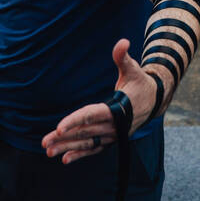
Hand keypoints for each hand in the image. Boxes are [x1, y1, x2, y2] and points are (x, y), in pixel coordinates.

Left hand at [41, 39, 157, 163]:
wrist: (154, 101)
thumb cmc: (140, 83)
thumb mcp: (133, 69)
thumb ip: (124, 57)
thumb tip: (123, 42)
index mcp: (116, 109)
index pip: (91, 116)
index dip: (74, 122)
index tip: (58, 128)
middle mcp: (113, 126)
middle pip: (84, 132)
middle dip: (64, 138)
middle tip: (44, 142)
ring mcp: (112, 135)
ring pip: (86, 143)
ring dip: (67, 147)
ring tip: (48, 151)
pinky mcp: (111, 139)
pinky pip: (93, 148)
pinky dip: (79, 154)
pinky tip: (64, 158)